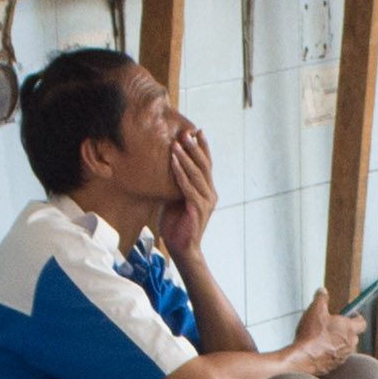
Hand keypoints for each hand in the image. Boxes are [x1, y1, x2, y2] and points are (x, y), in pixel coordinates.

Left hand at [160, 114, 219, 257]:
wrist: (181, 247)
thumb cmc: (176, 223)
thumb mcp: (175, 198)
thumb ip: (176, 184)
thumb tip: (166, 167)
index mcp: (207, 190)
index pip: (207, 165)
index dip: (203, 147)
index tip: (198, 131)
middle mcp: (210, 194)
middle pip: (204, 166)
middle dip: (194, 148)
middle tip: (186, 133)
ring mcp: (206, 201)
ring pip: (196, 174)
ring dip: (185, 158)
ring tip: (176, 144)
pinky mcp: (198, 209)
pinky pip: (187, 188)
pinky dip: (180, 174)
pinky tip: (173, 163)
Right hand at [286, 288, 363, 369]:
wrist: (304, 358)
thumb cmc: (312, 335)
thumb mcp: (315, 309)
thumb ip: (321, 298)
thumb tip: (322, 291)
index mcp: (349, 328)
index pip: (362, 322)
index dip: (356, 317)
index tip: (349, 313)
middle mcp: (350, 343)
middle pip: (352, 335)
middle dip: (344, 329)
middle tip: (331, 325)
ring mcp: (343, 356)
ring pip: (343, 347)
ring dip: (336, 342)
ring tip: (321, 338)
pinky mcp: (334, 366)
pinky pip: (335, 357)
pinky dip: (329, 353)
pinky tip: (317, 349)